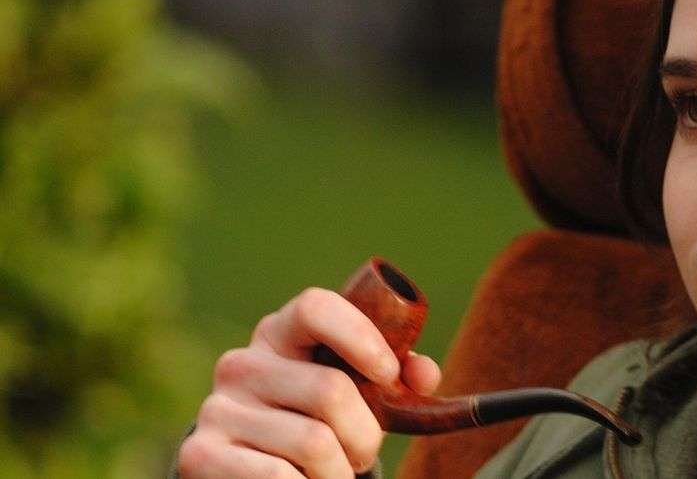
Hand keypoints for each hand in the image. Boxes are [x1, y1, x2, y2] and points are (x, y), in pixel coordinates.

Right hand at [177, 287, 442, 477]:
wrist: (248, 470)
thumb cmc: (315, 420)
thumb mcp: (353, 391)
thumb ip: (392, 375)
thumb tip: (423, 374)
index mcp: (281, 333)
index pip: (316, 307)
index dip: (360, 335)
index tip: (388, 373)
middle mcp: (243, 363)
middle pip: (330, 390)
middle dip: (365, 435)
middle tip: (363, 454)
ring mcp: (217, 408)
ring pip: (314, 443)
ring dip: (339, 472)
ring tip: (333, 473)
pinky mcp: (200, 454)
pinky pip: (279, 477)